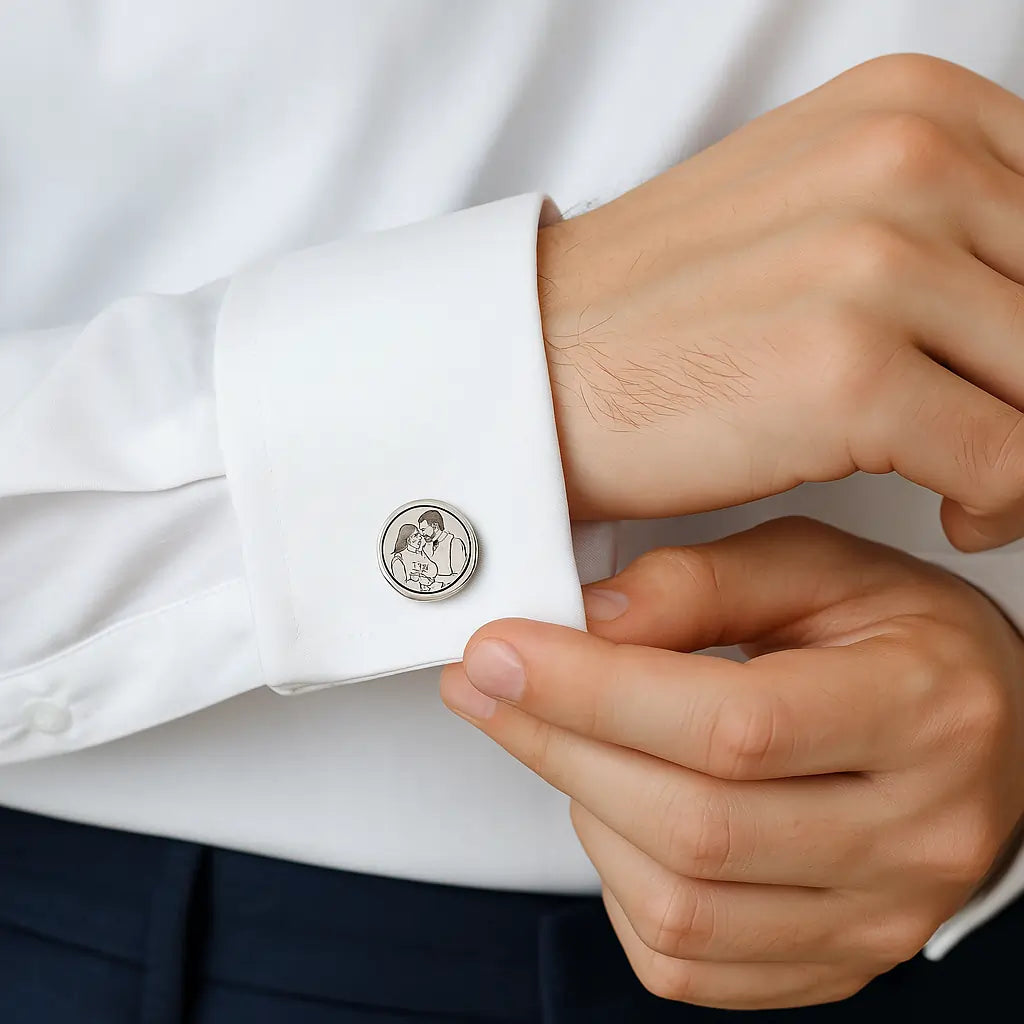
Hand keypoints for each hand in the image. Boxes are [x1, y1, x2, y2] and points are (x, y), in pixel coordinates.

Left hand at [440, 518, 1023, 1008]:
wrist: (994, 734)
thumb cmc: (903, 640)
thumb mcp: (818, 568)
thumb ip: (702, 581)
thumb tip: (587, 619)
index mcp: (921, 711)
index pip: (734, 725)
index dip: (594, 690)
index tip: (499, 651)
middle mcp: (914, 834)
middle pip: (694, 823)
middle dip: (558, 746)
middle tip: (487, 684)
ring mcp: (878, 917)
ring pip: (680, 904)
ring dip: (583, 810)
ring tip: (566, 735)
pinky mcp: (836, 963)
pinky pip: (687, 962)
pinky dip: (618, 883)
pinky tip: (617, 810)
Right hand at [542, 53, 1023, 549]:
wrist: (538, 366)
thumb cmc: (661, 310)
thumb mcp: (813, 213)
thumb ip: (940, 226)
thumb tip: (1023, 307)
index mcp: (909, 106)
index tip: (1013, 378)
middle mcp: (905, 161)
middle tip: (1000, 444)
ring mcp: (876, 263)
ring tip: (977, 483)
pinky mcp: (846, 372)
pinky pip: (1006, 462)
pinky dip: (999, 505)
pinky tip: (953, 513)